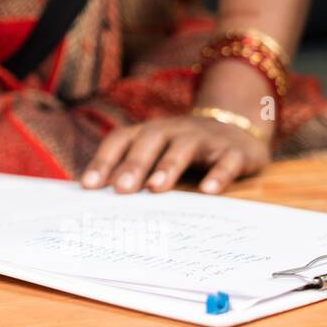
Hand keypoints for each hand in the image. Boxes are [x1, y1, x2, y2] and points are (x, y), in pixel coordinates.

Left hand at [81, 114, 270, 194]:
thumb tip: (97, 198)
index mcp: (149, 132)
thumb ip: (131, 172)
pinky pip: (226, 160)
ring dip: (168, 166)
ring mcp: (204, 138)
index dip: (103, 160)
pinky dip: (218, 174)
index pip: (120, 140)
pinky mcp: (233, 151)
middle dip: (133, 164)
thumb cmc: (182, 150)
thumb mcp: (157, 155)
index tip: (88, 187)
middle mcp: (174, 130)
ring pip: (184, 147)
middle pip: (149, 140)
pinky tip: (208, 191)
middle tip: (120, 190)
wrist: (237, 129)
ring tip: (156, 189)